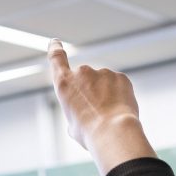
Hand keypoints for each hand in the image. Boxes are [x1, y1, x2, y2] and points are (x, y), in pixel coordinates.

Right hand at [47, 40, 154, 174]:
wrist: (113, 132)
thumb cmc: (90, 133)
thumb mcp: (72, 125)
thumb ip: (76, 111)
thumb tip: (84, 111)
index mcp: (64, 84)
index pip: (56, 59)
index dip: (55, 49)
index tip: (55, 42)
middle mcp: (82, 73)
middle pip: (86, 80)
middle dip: (91, 93)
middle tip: (97, 114)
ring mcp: (103, 72)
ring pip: (104, 84)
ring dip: (106, 96)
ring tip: (109, 116)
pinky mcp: (121, 77)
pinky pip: (119, 86)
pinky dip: (120, 96)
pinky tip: (119, 111)